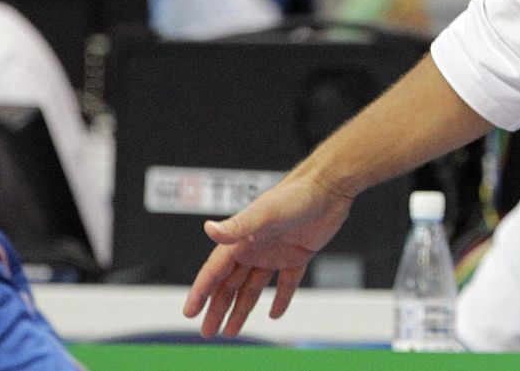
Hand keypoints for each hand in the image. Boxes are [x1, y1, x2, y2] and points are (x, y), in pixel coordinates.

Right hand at [182, 171, 353, 337]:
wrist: (329, 186)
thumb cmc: (297, 194)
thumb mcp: (265, 213)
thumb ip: (238, 225)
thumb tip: (209, 229)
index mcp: (242, 238)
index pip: (215, 270)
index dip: (201, 291)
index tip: (189, 311)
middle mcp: (255, 246)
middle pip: (231, 284)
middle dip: (218, 308)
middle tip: (208, 332)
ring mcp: (275, 252)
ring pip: (253, 287)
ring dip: (242, 308)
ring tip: (231, 330)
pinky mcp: (297, 255)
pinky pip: (285, 282)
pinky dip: (280, 298)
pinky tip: (275, 313)